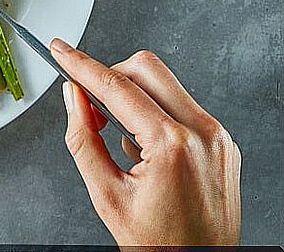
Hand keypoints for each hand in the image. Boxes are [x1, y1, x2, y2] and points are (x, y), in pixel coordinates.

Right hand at [51, 39, 240, 246]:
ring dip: (131, 94)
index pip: (117, 87)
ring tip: (114, 132)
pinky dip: (153, 112)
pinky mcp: (222, 142)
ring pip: (165, 83)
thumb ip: (83, 138)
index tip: (60, 50)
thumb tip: (73, 96)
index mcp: (173, 146)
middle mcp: (203, 133)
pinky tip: (140, 145)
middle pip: (146, 68)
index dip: (81, 65)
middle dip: (109, 74)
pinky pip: (181, 106)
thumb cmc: (159, 244)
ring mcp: (217, 137)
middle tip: (87, 101)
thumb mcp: (105, 194)